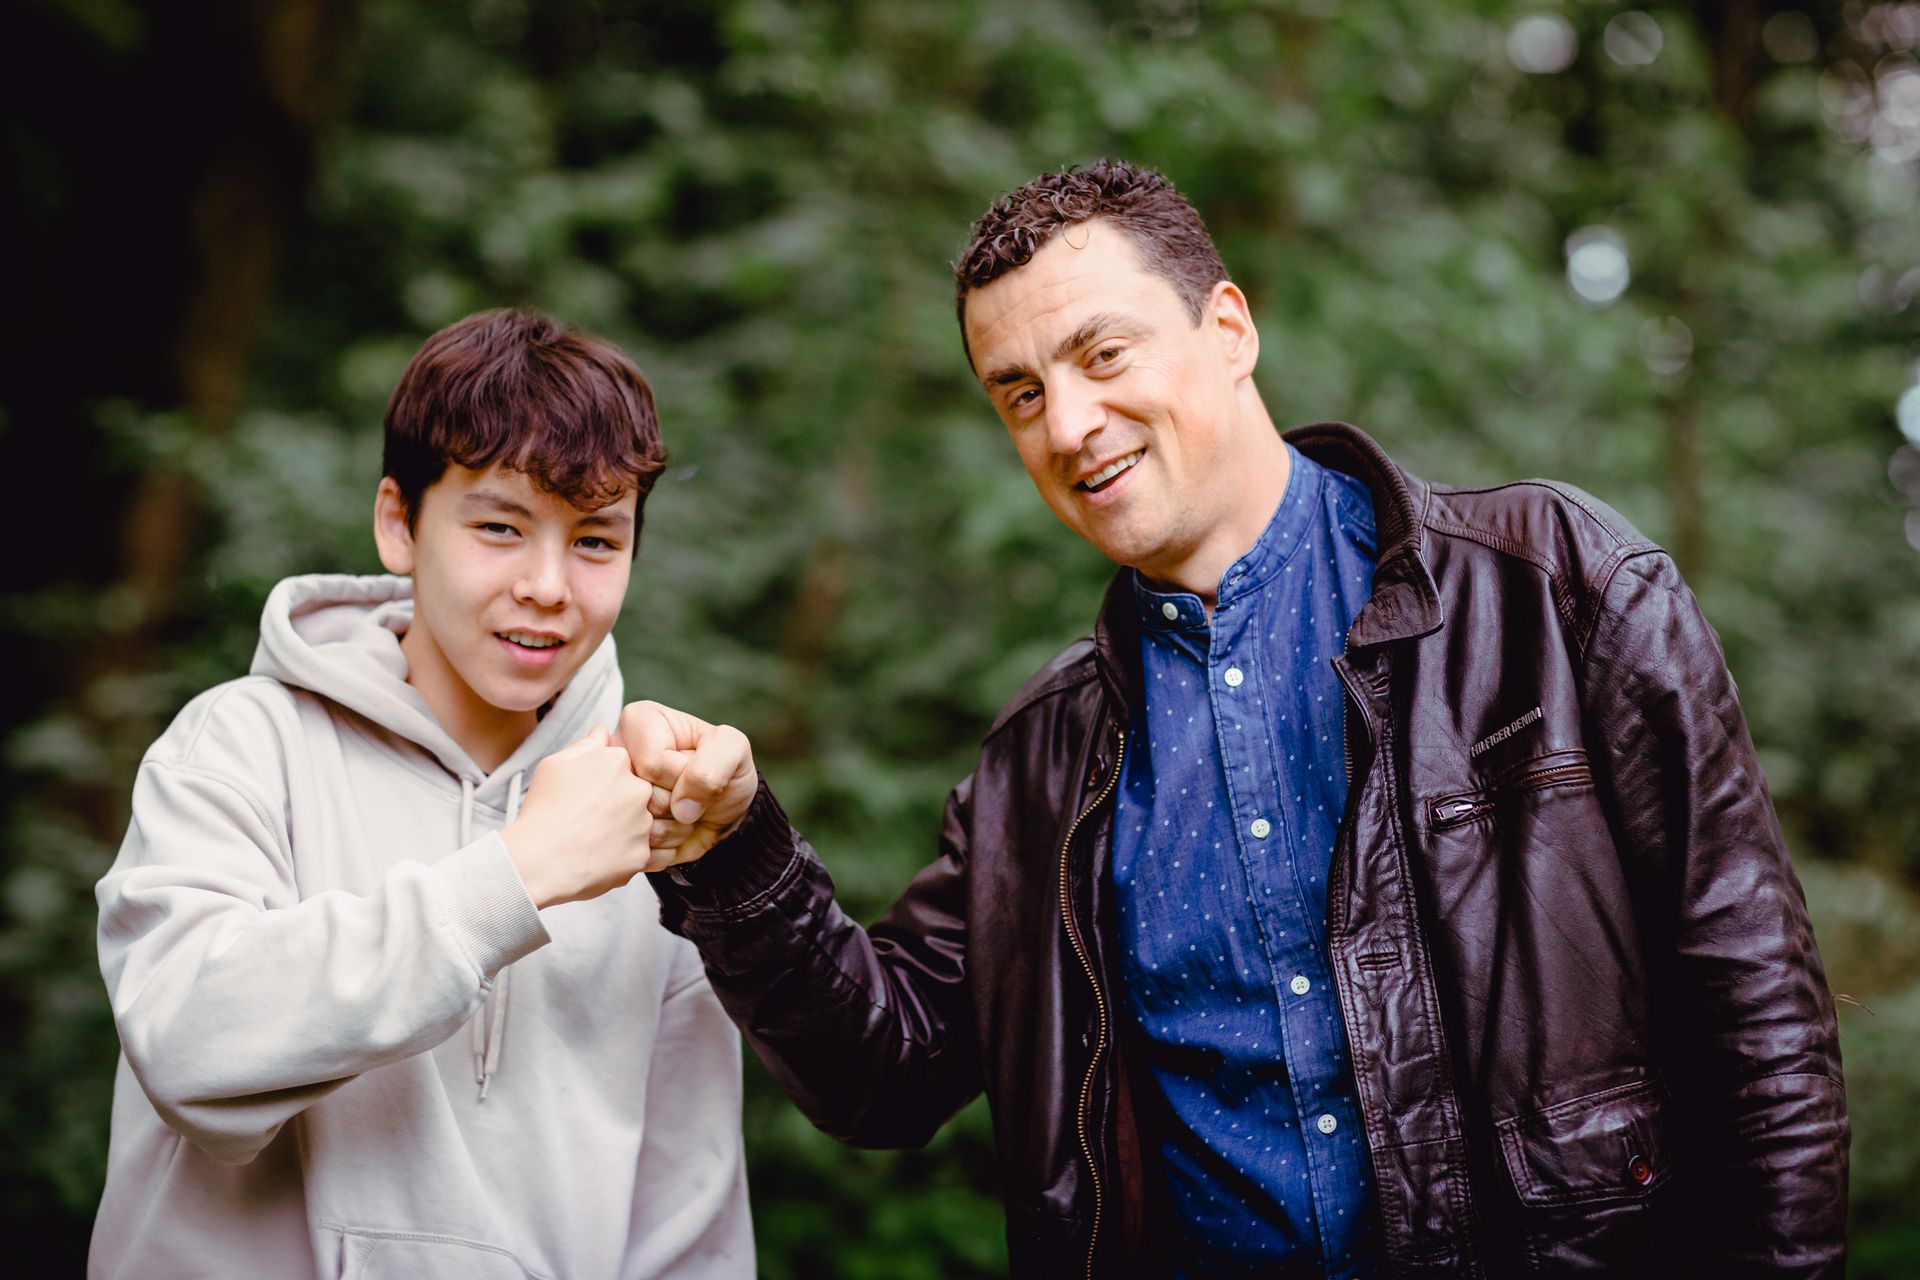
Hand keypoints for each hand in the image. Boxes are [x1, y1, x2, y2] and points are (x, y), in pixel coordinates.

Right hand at [500, 728, 655, 908]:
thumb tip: (602, 732)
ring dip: (622, 829)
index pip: (621, 765)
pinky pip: (637, 851)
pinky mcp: (642, 854)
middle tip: (589, 817)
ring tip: (591, 838)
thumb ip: (585, 745)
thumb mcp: (554, 765)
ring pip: (638, 822)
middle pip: (634, 792)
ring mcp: (643, 823)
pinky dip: (621, 854)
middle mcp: (638, 789)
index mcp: (617, 762)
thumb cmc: (544, 811)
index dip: (603, 780)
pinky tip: (597, 855)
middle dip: (617, 803)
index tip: (588, 794)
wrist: (540, 861)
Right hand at [615, 700, 757, 870]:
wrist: (726, 812)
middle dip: (677, 806)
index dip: (681, 777)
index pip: (651, 763)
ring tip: (684, 812)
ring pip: (637, 828)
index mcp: (639, 721)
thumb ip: (712, 766)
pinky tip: (673, 831)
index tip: (693, 771)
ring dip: (673, 829)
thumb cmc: (727, 771)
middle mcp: (615, 755)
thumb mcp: (733, 751)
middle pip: (639, 797)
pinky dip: (665, 849)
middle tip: (689, 795)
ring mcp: (610, 794)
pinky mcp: (614, 829)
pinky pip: (637, 851)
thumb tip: (682, 807)